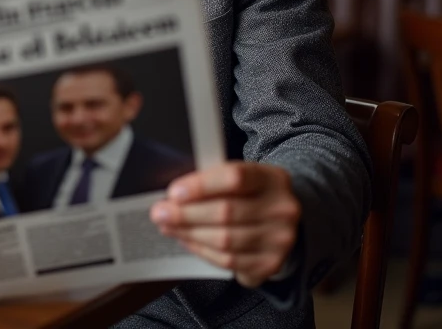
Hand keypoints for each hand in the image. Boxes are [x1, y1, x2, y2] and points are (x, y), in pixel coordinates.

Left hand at [150, 162, 299, 287]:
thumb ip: (212, 181)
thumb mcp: (240, 179)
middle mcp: (282, 209)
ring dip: (189, 234)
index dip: (201, 186)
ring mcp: (280, 240)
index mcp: (273, 179)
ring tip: (168, 227)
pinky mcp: (270, 264)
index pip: (235, 177)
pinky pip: (228, 261)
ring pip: (224, 240)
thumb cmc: (251, 195)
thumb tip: (173, 195)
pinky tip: (187, 240)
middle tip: (159, 213)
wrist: (281, 222)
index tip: (174, 192)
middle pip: (226, 212)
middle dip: (186, 214)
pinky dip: (201, 250)